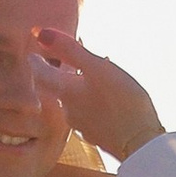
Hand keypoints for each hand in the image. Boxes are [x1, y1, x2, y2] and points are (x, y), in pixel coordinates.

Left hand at [34, 29, 162, 158]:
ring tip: (87, 72)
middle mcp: (68, 110)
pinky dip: (89, 97)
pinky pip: (87, 110)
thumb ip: (70, 51)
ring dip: (75, 84)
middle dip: (55, 72)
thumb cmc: (122, 102)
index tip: (34, 51)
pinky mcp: (97, 133)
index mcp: (66, 92)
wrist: (141, 143)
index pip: (40, 73)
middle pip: (54, 87)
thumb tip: (41, 33)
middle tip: (58, 60)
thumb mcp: (97, 69)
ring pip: (72, 99)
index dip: (36, 61)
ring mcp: (83, 124)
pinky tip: (103, 93)